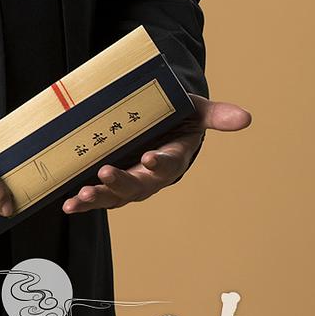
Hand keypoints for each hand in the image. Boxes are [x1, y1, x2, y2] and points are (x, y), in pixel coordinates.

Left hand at [62, 94, 251, 214]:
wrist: (162, 128)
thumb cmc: (178, 118)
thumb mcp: (196, 111)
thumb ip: (216, 116)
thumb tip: (246, 118)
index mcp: (173, 158)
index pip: (169, 163)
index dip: (161, 162)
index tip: (149, 157)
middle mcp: (151, 176)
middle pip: (138, 185)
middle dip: (121, 182)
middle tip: (105, 172)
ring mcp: (130, 182)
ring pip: (115, 196)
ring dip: (98, 197)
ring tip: (81, 196)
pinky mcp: (111, 183)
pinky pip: (99, 196)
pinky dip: (83, 201)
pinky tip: (68, 204)